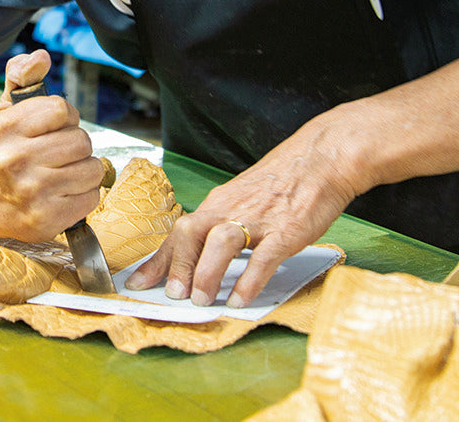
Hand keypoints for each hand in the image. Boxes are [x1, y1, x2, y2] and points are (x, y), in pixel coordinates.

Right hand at [0, 49, 103, 240]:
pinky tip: (63, 192)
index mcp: (2, 129)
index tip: (52, 126)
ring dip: (83, 169)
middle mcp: (13, 161)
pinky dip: (84, 194)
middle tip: (59, 152)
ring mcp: (30, 193)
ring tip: (62, 172)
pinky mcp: (45, 220)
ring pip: (91, 168)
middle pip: (80, 140)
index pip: (61, 109)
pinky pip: (91, 197)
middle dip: (76, 144)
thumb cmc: (5, 148)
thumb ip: (22, 75)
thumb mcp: (6, 108)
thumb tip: (41, 57)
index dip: (64, 116)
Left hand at [124, 120, 362, 306]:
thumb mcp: (242, 198)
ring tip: (201, 301)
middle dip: (177, 266)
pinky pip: (264, 257)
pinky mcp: (286, 230)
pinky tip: (239, 300)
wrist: (320, 158)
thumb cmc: (281, 182)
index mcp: (218, 203)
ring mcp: (258, 219)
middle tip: (172, 295)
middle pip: (192, 233)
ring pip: (221, 243)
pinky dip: (249, 280)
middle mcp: (231, 209)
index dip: (157, 260)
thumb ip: (223, 223)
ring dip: (206, 273)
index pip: (179, 232)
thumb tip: (202, 256)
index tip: (138, 283)